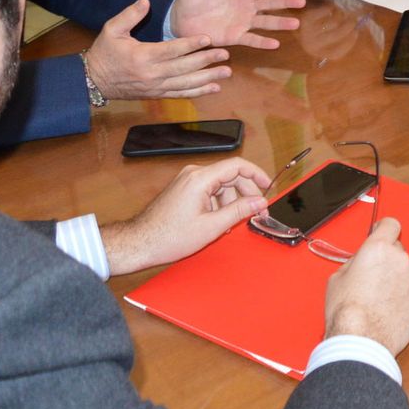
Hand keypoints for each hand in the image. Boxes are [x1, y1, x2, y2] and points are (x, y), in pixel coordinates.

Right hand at [85, 0, 231, 99]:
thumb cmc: (104, 52)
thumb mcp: (111, 30)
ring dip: (208, 78)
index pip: (172, 50)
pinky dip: (199, 92)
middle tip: (225, 54)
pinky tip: (214, 88)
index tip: (208, 38)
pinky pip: (181, 94)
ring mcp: (156, 87)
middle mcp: (152, 74)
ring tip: (226, 72)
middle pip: (184, 67)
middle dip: (206, 60)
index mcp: (142, 56)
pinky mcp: (158, 94)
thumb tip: (145, 0)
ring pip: (186, 83)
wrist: (93, 81)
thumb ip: (130, 15)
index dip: (191, 44)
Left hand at [101, 158, 270, 274]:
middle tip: (255, 212)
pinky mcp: (184, 189)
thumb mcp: (211, 227)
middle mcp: (193, 173)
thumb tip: (260, 202)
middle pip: (230, 176)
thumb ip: (239, 211)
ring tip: (229, 225)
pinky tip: (217, 222)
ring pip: (221, 185)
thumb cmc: (169, 236)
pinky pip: (209, 191)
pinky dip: (218, 204)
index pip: (237, 165)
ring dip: (230, 202)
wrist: (140, 242)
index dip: (257, 175)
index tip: (269, 187)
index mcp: (200, 178)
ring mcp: (187, 180)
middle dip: (245, 194)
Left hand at [172, 0, 303, 49]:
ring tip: (295, 24)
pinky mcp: (234, 36)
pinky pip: (251, 39)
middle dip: (286, 2)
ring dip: (280, 23)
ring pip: (265, 22)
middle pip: (270, 3)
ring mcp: (242, 22)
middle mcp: (246, 6)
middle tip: (302, 2)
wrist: (179, 16)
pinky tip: (275, 44)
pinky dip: (262, 42)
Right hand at [323, 217, 408, 355]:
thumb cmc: (346, 311)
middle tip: (373, 276)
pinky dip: (403, 298)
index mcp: (378, 249)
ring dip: (396, 279)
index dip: (384, 229)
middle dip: (387, 259)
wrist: (361, 339)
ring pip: (406, 272)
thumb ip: (354, 262)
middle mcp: (399, 260)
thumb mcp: (337, 278)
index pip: (390, 224)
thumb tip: (360, 262)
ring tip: (379, 298)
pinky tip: (388, 310)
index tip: (380, 233)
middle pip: (398, 250)